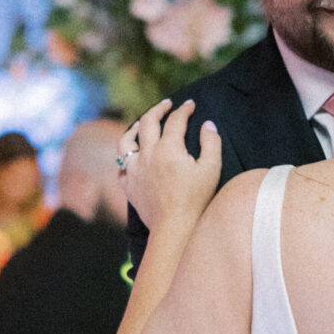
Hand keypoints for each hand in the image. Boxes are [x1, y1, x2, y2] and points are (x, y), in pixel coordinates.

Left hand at [121, 99, 221, 235]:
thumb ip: (211, 142)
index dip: (184, 109)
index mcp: (169, 148)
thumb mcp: (212, 169)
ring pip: (125, 141)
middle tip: (167, 105)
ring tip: (140, 124)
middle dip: (158, 109)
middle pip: (148, 122)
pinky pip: (121, 167)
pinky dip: (126, 158)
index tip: (190, 104)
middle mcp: (148, 154)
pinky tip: (131, 157)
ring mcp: (134, 170)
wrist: (174, 228)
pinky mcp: (129, 186)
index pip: (175, 120)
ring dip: (133, 128)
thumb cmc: (196, 200)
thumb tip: (207, 124)